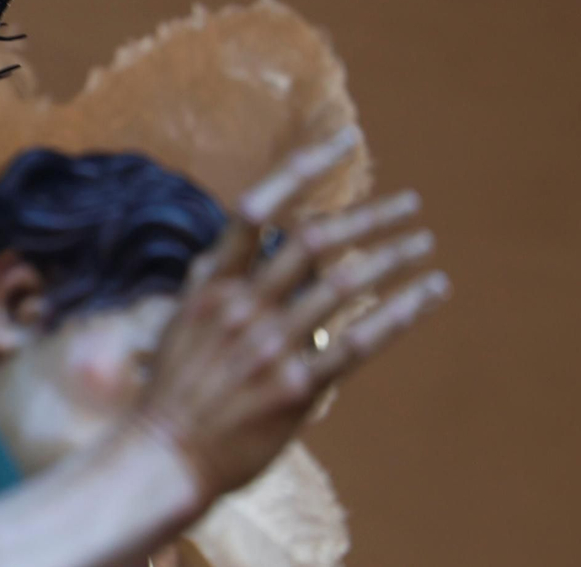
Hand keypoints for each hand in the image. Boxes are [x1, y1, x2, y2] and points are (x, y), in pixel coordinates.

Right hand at [132, 126, 449, 504]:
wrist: (166, 452)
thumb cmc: (177, 386)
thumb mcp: (186, 319)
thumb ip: (227, 284)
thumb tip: (276, 251)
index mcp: (211, 282)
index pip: (257, 207)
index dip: (303, 169)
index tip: (342, 142)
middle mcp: (242, 306)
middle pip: (313, 239)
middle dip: (369, 215)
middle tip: (409, 203)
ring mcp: (269, 345)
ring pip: (343, 283)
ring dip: (392, 257)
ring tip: (423, 244)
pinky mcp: (297, 386)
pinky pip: (360, 340)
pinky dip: (401, 311)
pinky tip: (428, 292)